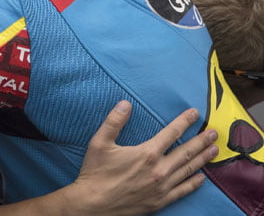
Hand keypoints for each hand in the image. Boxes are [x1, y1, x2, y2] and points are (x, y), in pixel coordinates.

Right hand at [67, 100, 217, 214]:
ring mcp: (162, 187)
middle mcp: (159, 170)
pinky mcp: (160, 200)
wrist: (94, 204)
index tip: (194, 113)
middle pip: (185, 152)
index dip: (184, 122)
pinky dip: (194, 183)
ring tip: (214, 150)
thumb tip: (125, 104)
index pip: (171, 133)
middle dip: (201, 141)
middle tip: (213, 133)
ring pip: (188, 170)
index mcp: (147, 153)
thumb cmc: (95, 172)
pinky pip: (183, 190)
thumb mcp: (99, 142)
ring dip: (202, 159)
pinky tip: (201, 177)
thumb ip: (114, 121)